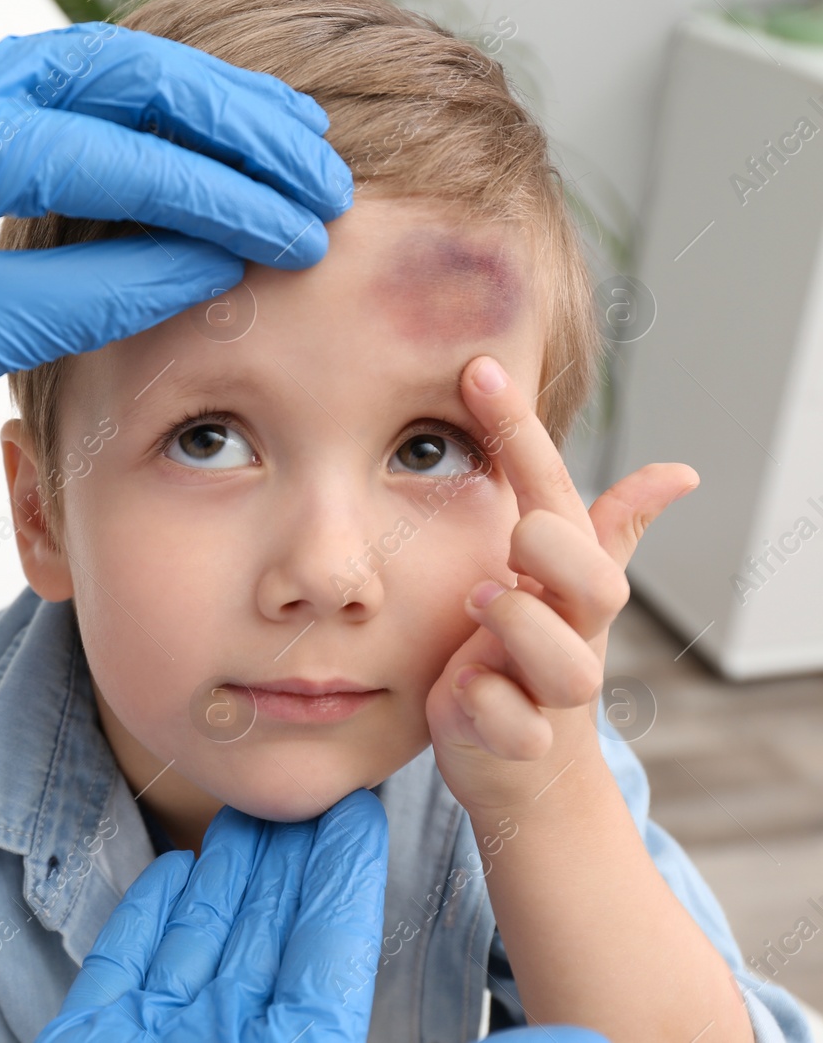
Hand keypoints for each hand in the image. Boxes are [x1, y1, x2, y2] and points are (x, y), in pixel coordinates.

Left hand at [0, 22, 352, 460]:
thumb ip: (104, 289)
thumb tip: (216, 263)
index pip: (128, 154)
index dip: (228, 195)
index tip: (304, 228)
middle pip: (135, 78)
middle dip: (239, 125)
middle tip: (321, 171)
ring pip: (107, 70)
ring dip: (202, 105)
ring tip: (288, 143)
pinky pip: (68, 90)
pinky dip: (144, 113)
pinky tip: (197, 137)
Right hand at [37, 789, 611, 1042]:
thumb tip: (595, 1042)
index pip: (329, 954)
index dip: (341, 878)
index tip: (355, 809)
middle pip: (265, 938)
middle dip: (281, 862)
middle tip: (300, 789)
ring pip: (199, 944)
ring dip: (219, 877)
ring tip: (240, 812)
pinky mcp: (97, 1041)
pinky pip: (125, 974)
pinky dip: (145, 924)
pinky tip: (169, 871)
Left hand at [426, 354, 699, 811]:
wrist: (528, 770)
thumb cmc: (532, 661)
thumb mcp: (558, 589)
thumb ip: (605, 527)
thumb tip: (680, 472)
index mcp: (569, 581)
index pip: (554, 494)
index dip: (520, 434)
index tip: (477, 370)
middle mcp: (570, 630)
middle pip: (596, 583)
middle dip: (555, 552)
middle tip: (511, 543)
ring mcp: (547, 690)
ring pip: (563, 664)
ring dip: (519, 628)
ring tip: (481, 606)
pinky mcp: (516, 742)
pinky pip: (512, 726)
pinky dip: (488, 709)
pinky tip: (462, 694)